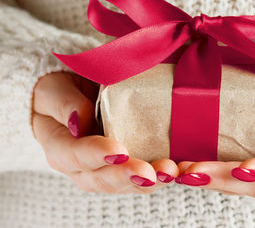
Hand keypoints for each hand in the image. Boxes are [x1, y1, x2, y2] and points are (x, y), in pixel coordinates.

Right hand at [32, 72, 178, 193]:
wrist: (73, 101)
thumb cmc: (61, 94)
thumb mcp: (54, 90)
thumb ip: (64, 103)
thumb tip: (78, 121)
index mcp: (61, 147)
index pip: (75, 155)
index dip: (97, 155)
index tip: (120, 151)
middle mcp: (82, 167)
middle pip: (103, 179)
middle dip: (128, 176)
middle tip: (149, 173)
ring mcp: (106, 170)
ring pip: (127, 184)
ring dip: (150, 181)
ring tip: (170, 173)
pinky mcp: (127, 167)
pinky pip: (143, 177)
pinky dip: (161, 175)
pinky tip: (179, 170)